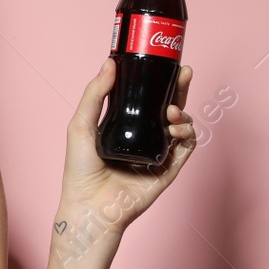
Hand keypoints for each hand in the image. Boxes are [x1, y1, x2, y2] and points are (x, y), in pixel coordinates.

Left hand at [59, 57, 195, 230]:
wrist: (90, 206)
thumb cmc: (80, 170)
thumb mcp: (81, 124)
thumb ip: (96, 93)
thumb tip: (110, 63)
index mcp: (124, 125)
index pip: (147, 98)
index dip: (158, 81)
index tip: (165, 64)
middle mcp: (143, 137)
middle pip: (170, 106)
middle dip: (180, 88)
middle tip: (184, 73)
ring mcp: (157, 152)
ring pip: (182, 125)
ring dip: (183, 113)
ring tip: (171, 113)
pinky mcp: (168, 169)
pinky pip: (187, 147)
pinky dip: (187, 134)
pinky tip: (176, 129)